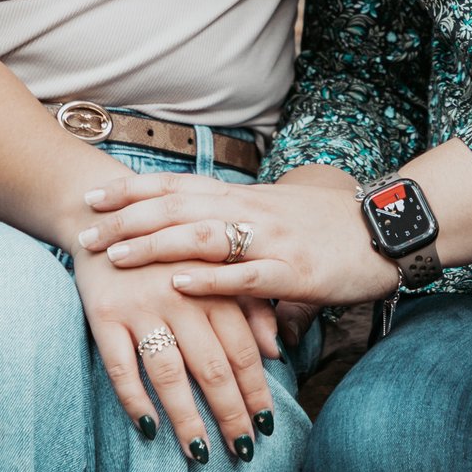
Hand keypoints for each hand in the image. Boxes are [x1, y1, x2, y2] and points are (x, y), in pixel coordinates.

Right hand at [72, 248, 280, 464]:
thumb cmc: (169, 249)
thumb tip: (274, 352)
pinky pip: (120, 366)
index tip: (267, 425)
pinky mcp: (103, 314)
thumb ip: (249, 305)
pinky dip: (133, 400)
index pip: (242, 349)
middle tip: (242, 451)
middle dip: (229, 413)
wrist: (103, 213)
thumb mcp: (215, 266)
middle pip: (211, 366)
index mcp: (213, 285)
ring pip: (168, 374)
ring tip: (199, 454)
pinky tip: (149, 428)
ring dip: (186, 418)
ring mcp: (140, 306)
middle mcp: (180, 296)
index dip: (256, 390)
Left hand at [80, 171, 401, 307]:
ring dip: (156, 245)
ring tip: (117, 254)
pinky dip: (210, 279)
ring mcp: (272, 240)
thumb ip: (237, 222)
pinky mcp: (293, 272)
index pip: (177, 186)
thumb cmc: (330, 227)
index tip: (93, 197)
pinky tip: (179, 285)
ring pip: (203, 236)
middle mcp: (251, 211)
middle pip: (178, 207)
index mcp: (245, 196)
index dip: (133, 191)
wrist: (387, 231)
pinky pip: (245, 275)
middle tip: (84, 231)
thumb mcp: (277, 216)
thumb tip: (199, 240)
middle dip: (128, 219)